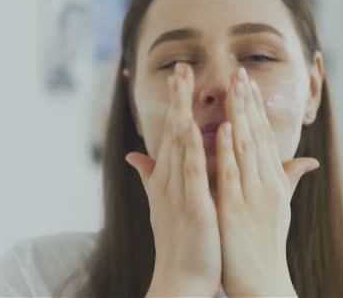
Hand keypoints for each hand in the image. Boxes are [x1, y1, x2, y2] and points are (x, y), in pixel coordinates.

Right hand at [126, 63, 221, 296]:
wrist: (181, 281)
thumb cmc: (178, 242)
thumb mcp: (161, 205)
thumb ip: (150, 177)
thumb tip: (135, 157)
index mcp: (165, 179)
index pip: (170, 133)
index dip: (173, 104)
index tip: (178, 76)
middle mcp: (168, 181)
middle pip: (172, 131)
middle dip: (177, 98)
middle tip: (181, 65)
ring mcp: (180, 193)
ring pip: (181, 145)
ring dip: (185, 111)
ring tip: (187, 82)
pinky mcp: (195, 208)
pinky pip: (197, 174)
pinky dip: (200, 149)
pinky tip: (207, 126)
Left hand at [216, 68, 318, 296]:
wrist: (263, 281)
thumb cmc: (268, 243)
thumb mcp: (282, 208)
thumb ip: (290, 179)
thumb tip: (310, 161)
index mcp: (275, 182)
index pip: (265, 137)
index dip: (256, 109)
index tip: (248, 84)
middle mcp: (267, 184)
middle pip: (257, 136)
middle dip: (248, 102)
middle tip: (239, 72)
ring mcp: (252, 196)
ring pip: (246, 148)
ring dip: (240, 116)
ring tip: (233, 87)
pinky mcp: (236, 211)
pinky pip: (232, 176)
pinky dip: (229, 150)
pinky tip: (224, 129)